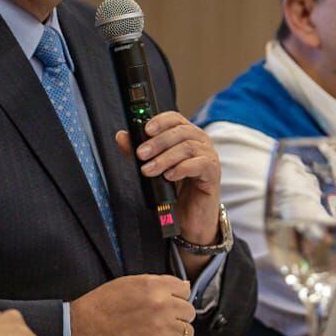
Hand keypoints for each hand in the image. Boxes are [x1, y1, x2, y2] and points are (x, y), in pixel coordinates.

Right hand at [70, 274, 194, 335]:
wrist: (82, 329)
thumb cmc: (101, 305)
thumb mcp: (128, 283)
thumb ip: (157, 283)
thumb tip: (182, 286)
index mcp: (154, 286)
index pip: (185, 289)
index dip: (177, 295)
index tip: (170, 301)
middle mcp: (161, 306)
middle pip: (189, 311)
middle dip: (178, 314)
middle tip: (163, 318)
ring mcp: (161, 329)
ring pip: (187, 332)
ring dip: (176, 332)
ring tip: (158, 332)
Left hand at [115, 111, 221, 247]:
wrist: (190, 217)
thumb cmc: (175, 188)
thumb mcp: (154, 168)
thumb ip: (139, 151)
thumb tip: (122, 136)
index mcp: (186, 135)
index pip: (175, 118)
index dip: (160, 121)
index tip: (146, 130)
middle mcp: (200, 142)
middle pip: (180, 132)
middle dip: (158, 142)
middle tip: (141, 155)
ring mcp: (209, 156)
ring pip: (188, 147)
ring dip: (165, 158)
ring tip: (149, 170)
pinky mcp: (213, 173)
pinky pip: (199, 164)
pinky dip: (181, 169)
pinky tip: (169, 176)